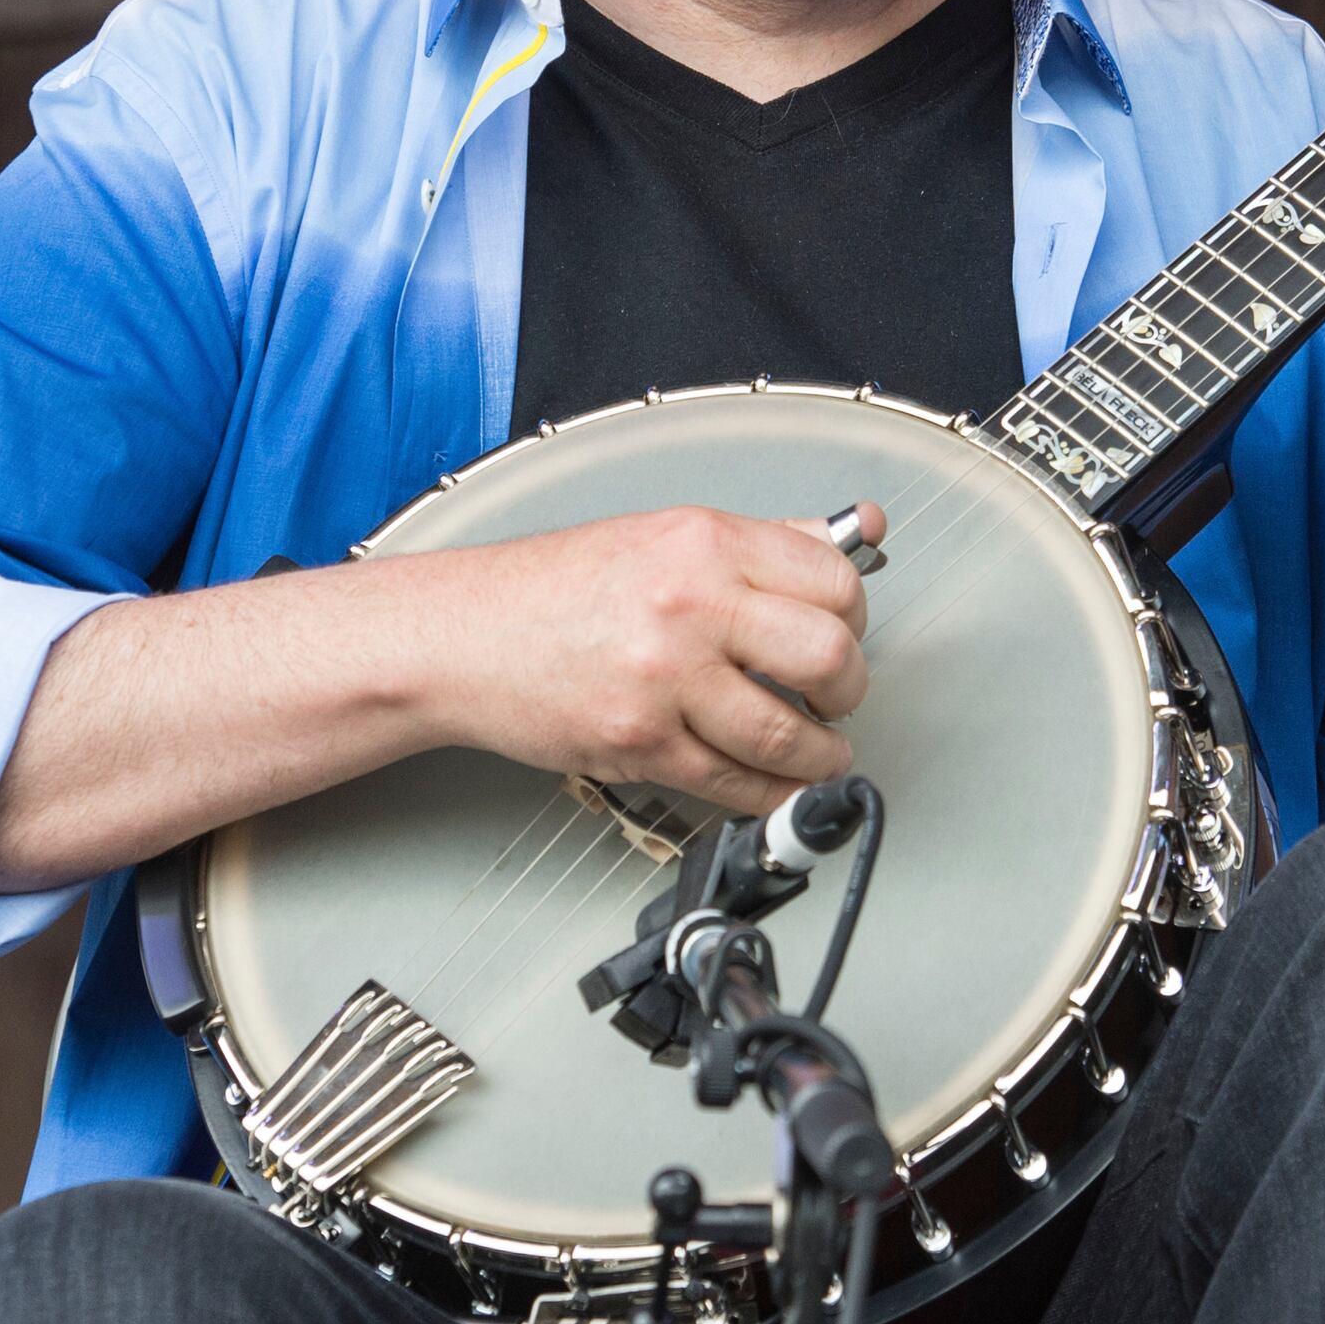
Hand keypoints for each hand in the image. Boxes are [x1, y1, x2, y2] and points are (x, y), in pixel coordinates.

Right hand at [400, 503, 881, 814]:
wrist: (466, 636)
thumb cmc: (556, 587)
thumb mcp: (665, 535)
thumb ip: (763, 542)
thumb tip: (858, 530)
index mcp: (704, 542)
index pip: (834, 580)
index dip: (855, 616)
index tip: (846, 632)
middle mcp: (690, 605)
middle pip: (830, 657)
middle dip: (849, 689)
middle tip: (838, 697)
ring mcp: (664, 680)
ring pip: (790, 735)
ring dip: (822, 755)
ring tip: (820, 750)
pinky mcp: (639, 745)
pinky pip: (735, 783)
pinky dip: (770, 793)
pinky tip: (776, 781)